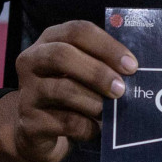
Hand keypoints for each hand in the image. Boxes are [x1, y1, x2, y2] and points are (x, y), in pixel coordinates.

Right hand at [0, 20, 137, 161]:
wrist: (37, 131)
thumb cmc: (69, 91)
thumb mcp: (82, 71)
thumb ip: (102, 63)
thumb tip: (134, 70)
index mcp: (50, 39)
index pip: (77, 31)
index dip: (107, 46)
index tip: (131, 65)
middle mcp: (32, 60)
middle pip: (62, 55)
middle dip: (97, 72)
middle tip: (121, 89)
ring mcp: (27, 92)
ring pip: (63, 90)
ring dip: (94, 102)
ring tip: (109, 111)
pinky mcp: (29, 122)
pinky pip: (66, 122)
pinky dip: (88, 126)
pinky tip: (96, 129)